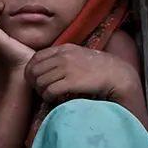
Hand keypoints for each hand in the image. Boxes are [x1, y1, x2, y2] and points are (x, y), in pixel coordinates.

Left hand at [24, 44, 138, 101]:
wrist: (117, 74)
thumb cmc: (97, 67)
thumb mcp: (77, 55)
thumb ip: (61, 57)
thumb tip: (43, 68)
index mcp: (64, 48)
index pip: (36, 58)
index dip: (30, 70)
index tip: (34, 79)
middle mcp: (63, 56)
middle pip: (34, 71)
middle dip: (34, 83)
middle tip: (40, 90)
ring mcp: (67, 68)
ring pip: (40, 81)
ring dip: (41, 91)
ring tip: (48, 95)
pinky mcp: (72, 81)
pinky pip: (49, 91)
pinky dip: (48, 97)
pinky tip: (54, 99)